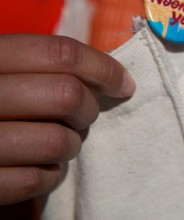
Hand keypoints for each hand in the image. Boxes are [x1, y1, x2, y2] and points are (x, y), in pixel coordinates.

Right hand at [0, 35, 134, 205]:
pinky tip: (42, 167)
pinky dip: (51, 176)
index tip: (124, 85)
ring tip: (59, 142)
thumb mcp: (5, 70)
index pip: (60, 53)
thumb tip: (114, 78)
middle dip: (89, 110)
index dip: (103, 68)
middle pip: (66, 95)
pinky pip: (37, 180)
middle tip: (83, 117)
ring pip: (57, 141)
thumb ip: (44, 67)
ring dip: (71, 145)